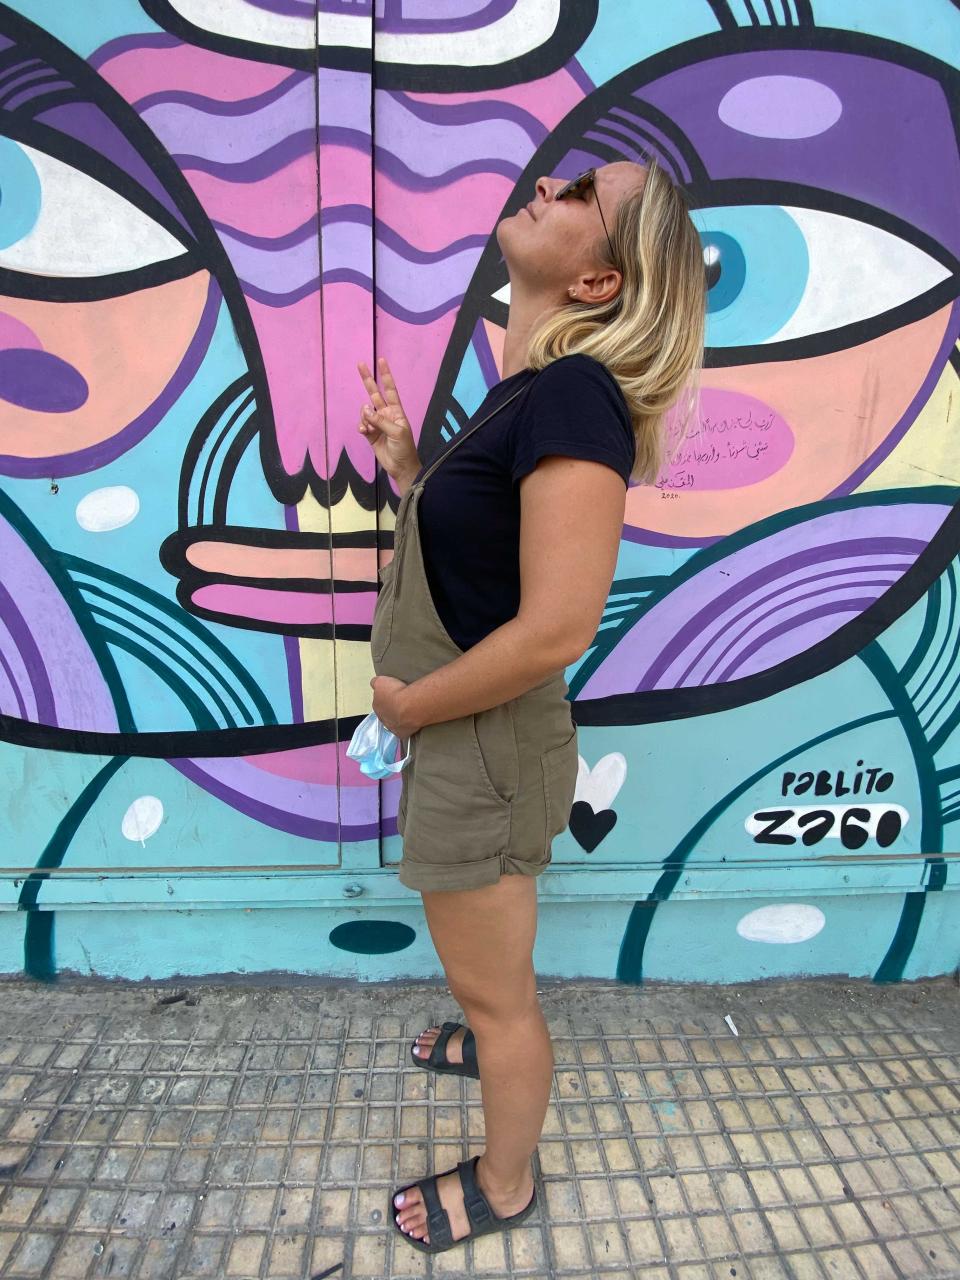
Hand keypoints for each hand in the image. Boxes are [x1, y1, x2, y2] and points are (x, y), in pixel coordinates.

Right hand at [357, 356, 420, 484]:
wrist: (400, 467)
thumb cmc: (404, 448)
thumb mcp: (396, 432)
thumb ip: (380, 420)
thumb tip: (365, 409)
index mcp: (396, 411)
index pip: (390, 390)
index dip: (386, 376)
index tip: (381, 361)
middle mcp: (386, 414)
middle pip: (374, 394)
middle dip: (368, 380)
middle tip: (360, 364)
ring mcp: (377, 424)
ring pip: (365, 412)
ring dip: (364, 417)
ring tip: (368, 427)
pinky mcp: (370, 434)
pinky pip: (362, 425)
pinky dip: (362, 426)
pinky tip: (364, 431)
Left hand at [370, 675, 420, 740]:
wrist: (410, 706)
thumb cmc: (396, 693)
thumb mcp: (381, 681)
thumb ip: (376, 683)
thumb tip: (374, 684)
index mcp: (376, 705)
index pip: (378, 702)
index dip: (386, 698)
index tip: (393, 694)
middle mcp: (381, 718)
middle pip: (386, 713)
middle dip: (392, 708)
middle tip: (401, 702)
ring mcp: (391, 727)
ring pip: (394, 722)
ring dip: (399, 717)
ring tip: (409, 710)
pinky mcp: (401, 734)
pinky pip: (403, 730)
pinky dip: (407, 725)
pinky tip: (412, 720)